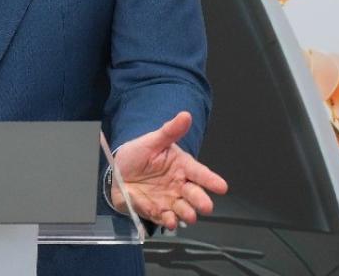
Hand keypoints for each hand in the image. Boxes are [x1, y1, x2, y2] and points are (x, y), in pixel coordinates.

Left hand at [108, 111, 228, 230]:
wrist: (117, 171)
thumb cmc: (138, 154)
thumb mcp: (152, 141)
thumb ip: (170, 131)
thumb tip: (186, 115)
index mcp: (181, 166)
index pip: (199, 173)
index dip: (211, 180)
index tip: (222, 187)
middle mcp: (179, 185)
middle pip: (194, 194)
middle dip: (201, 201)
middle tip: (206, 206)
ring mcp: (169, 200)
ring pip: (182, 209)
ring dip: (186, 214)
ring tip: (189, 216)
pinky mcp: (156, 211)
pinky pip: (164, 218)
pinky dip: (167, 221)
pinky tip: (169, 222)